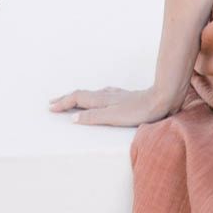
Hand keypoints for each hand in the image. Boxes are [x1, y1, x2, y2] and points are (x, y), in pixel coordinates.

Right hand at [47, 84, 174, 126]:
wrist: (162, 99)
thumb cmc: (139, 110)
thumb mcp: (114, 116)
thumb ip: (94, 117)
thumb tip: (73, 118)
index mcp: (102, 100)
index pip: (77, 99)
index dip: (63, 103)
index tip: (50, 108)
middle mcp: (107, 95)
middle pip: (82, 95)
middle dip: (67, 99)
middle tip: (53, 102)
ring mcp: (117, 95)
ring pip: (92, 94)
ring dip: (79, 98)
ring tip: (71, 100)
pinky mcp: (126, 97)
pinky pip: (103, 95)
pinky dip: (93, 97)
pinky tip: (100, 98)